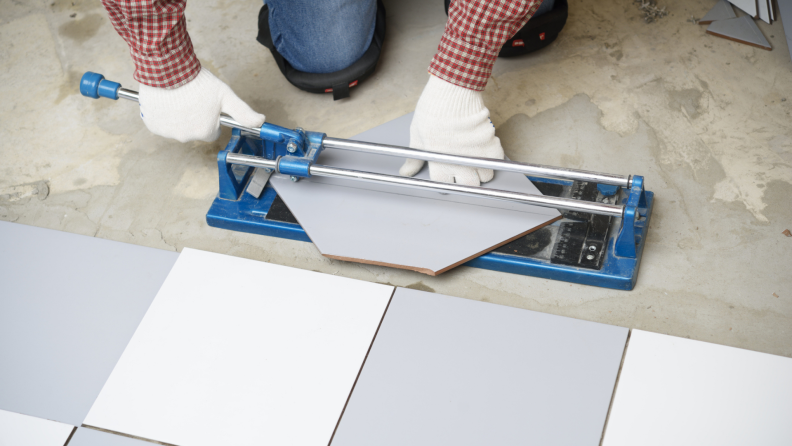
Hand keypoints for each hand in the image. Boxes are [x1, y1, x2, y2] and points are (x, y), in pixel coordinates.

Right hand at [138, 68, 264, 142]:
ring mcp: (168, 132)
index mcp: (205, 132)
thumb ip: (243, 112)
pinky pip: (159, 123)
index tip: (206, 105)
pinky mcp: (152, 125)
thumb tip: (261, 122)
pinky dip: (162, 115)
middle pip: (193, 131)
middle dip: (193, 118)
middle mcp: (186, 137)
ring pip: (176, 127)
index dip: (210, 118)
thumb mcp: (225, 95)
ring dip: (177, 116)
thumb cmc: (198, 81)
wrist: (168, 68)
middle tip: (191, 99)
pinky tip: (165, 100)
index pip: (211, 132)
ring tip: (178, 97)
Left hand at [399, 75, 503, 185]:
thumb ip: (414, 158)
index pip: (445, 185)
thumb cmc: (432, 110)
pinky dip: (493, 158)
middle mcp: (459, 163)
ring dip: (482, 170)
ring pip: (485, 176)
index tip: (447, 173)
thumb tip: (406, 172)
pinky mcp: (491, 143)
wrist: (453, 91)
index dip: (446, 179)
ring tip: (475, 159)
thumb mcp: (417, 135)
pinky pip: (497, 160)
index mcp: (439, 163)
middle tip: (464, 169)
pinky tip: (484, 149)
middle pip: (469, 185)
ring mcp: (477, 154)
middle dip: (467, 180)